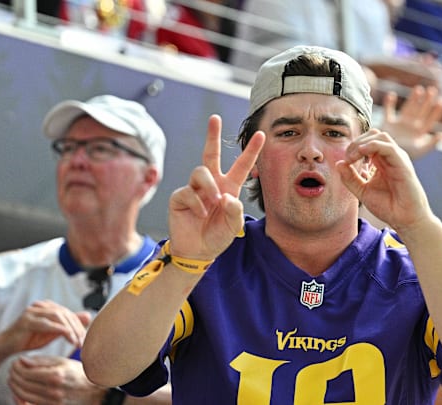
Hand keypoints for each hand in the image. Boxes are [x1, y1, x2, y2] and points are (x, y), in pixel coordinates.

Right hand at [0, 300, 90, 358]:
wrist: (6, 346)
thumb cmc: (30, 339)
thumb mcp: (53, 332)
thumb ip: (68, 323)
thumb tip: (89, 315)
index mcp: (47, 307)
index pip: (69, 313)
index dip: (79, 326)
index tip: (85, 339)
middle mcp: (40, 306)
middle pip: (65, 314)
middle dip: (76, 328)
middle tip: (83, 342)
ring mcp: (32, 311)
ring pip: (58, 316)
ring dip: (70, 329)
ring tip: (76, 342)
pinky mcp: (26, 320)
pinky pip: (47, 323)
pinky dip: (60, 330)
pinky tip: (68, 338)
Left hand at [8, 355, 104, 404]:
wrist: (93, 391)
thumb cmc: (78, 373)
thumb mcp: (62, 362)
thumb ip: (41, 361)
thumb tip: (22, 360)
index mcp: (56, 376)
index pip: (26, 372)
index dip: (17, 367)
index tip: (15, 363)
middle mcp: (53, 391)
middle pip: (22, 384)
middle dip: (14, 376)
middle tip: (12, 370)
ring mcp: (52, 402)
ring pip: (23, 395)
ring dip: (15, 386)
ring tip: (14, 379)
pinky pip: (30, 403)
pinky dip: (21, 397)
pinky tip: (20, 390)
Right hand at [167, 114, 264, 259]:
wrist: (198, 251)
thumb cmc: (217, 236)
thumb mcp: (233, 226)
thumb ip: (235, 211)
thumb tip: (225, 196)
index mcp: (229, 187)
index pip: (241, 165)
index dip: (251, 150)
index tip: (261, 134)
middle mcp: (212, 184)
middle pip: (211, 153)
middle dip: (212, 135)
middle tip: (215, 118)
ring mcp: (194, 189)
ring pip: (201, 171)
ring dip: (209, 186)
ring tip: (213, 202)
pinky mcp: (179, 196)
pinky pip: (188, 192)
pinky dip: (197, 203)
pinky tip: (199, 214)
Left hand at [337, 129, 430, 231]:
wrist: (405, 220)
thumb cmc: (388, 206)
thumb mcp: (362, 191)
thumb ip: (350, 178)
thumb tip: (338, 163)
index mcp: (381, 161)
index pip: (367, 141)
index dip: (353, 146)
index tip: (345, 162)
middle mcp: (390, 157)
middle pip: (373, 134)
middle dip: (356, 142)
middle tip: (348, 158)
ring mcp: (398, 160)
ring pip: (381, 137)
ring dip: (363, 143)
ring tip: (353, 157)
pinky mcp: (403, 166)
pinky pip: (389, 148)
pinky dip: (374, 146)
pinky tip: (362, 152)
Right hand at [379, 85, 441, 159]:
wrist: (386, 158)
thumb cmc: (404, 157)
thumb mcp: (420, 150)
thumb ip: (432, 143)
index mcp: (419, 133)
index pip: (430, 120)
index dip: (436, 112)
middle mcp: (410, 126)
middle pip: (420, 111)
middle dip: (426, 101)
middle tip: (432, 90)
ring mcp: (400, 124)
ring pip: (408, 108)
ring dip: (413, 99)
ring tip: (419, 89)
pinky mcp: (388, 124)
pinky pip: (388, 111)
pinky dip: (388, 102)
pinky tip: (391, 94)